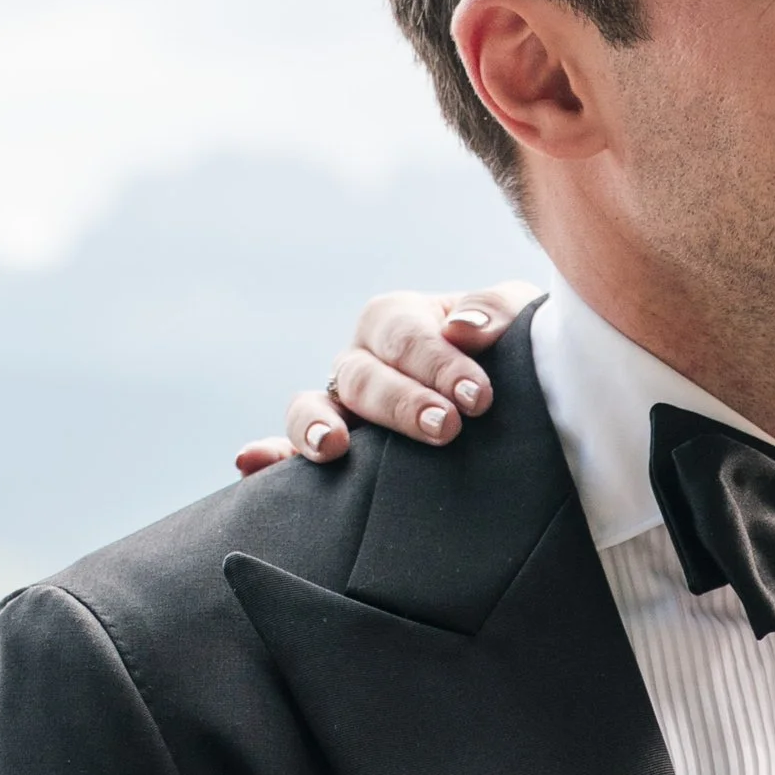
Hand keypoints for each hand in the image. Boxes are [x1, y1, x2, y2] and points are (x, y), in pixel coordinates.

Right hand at [232, 285, 530, 474]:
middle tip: (446, 428)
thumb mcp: (521, 325)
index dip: (438, 363)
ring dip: (316, 425)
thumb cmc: (516, 356)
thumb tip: (465, 329)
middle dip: (402, 403)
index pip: (405, 333)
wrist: (524, 406)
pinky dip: (268, 456)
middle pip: (363, 374)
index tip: (478, 398)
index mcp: (401, 321)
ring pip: (313, 406)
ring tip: (335, 447)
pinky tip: (249, 462)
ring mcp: (342, 406)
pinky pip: (288, 452)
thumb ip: (499, 312)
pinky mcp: (332, 450)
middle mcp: (363, 360)